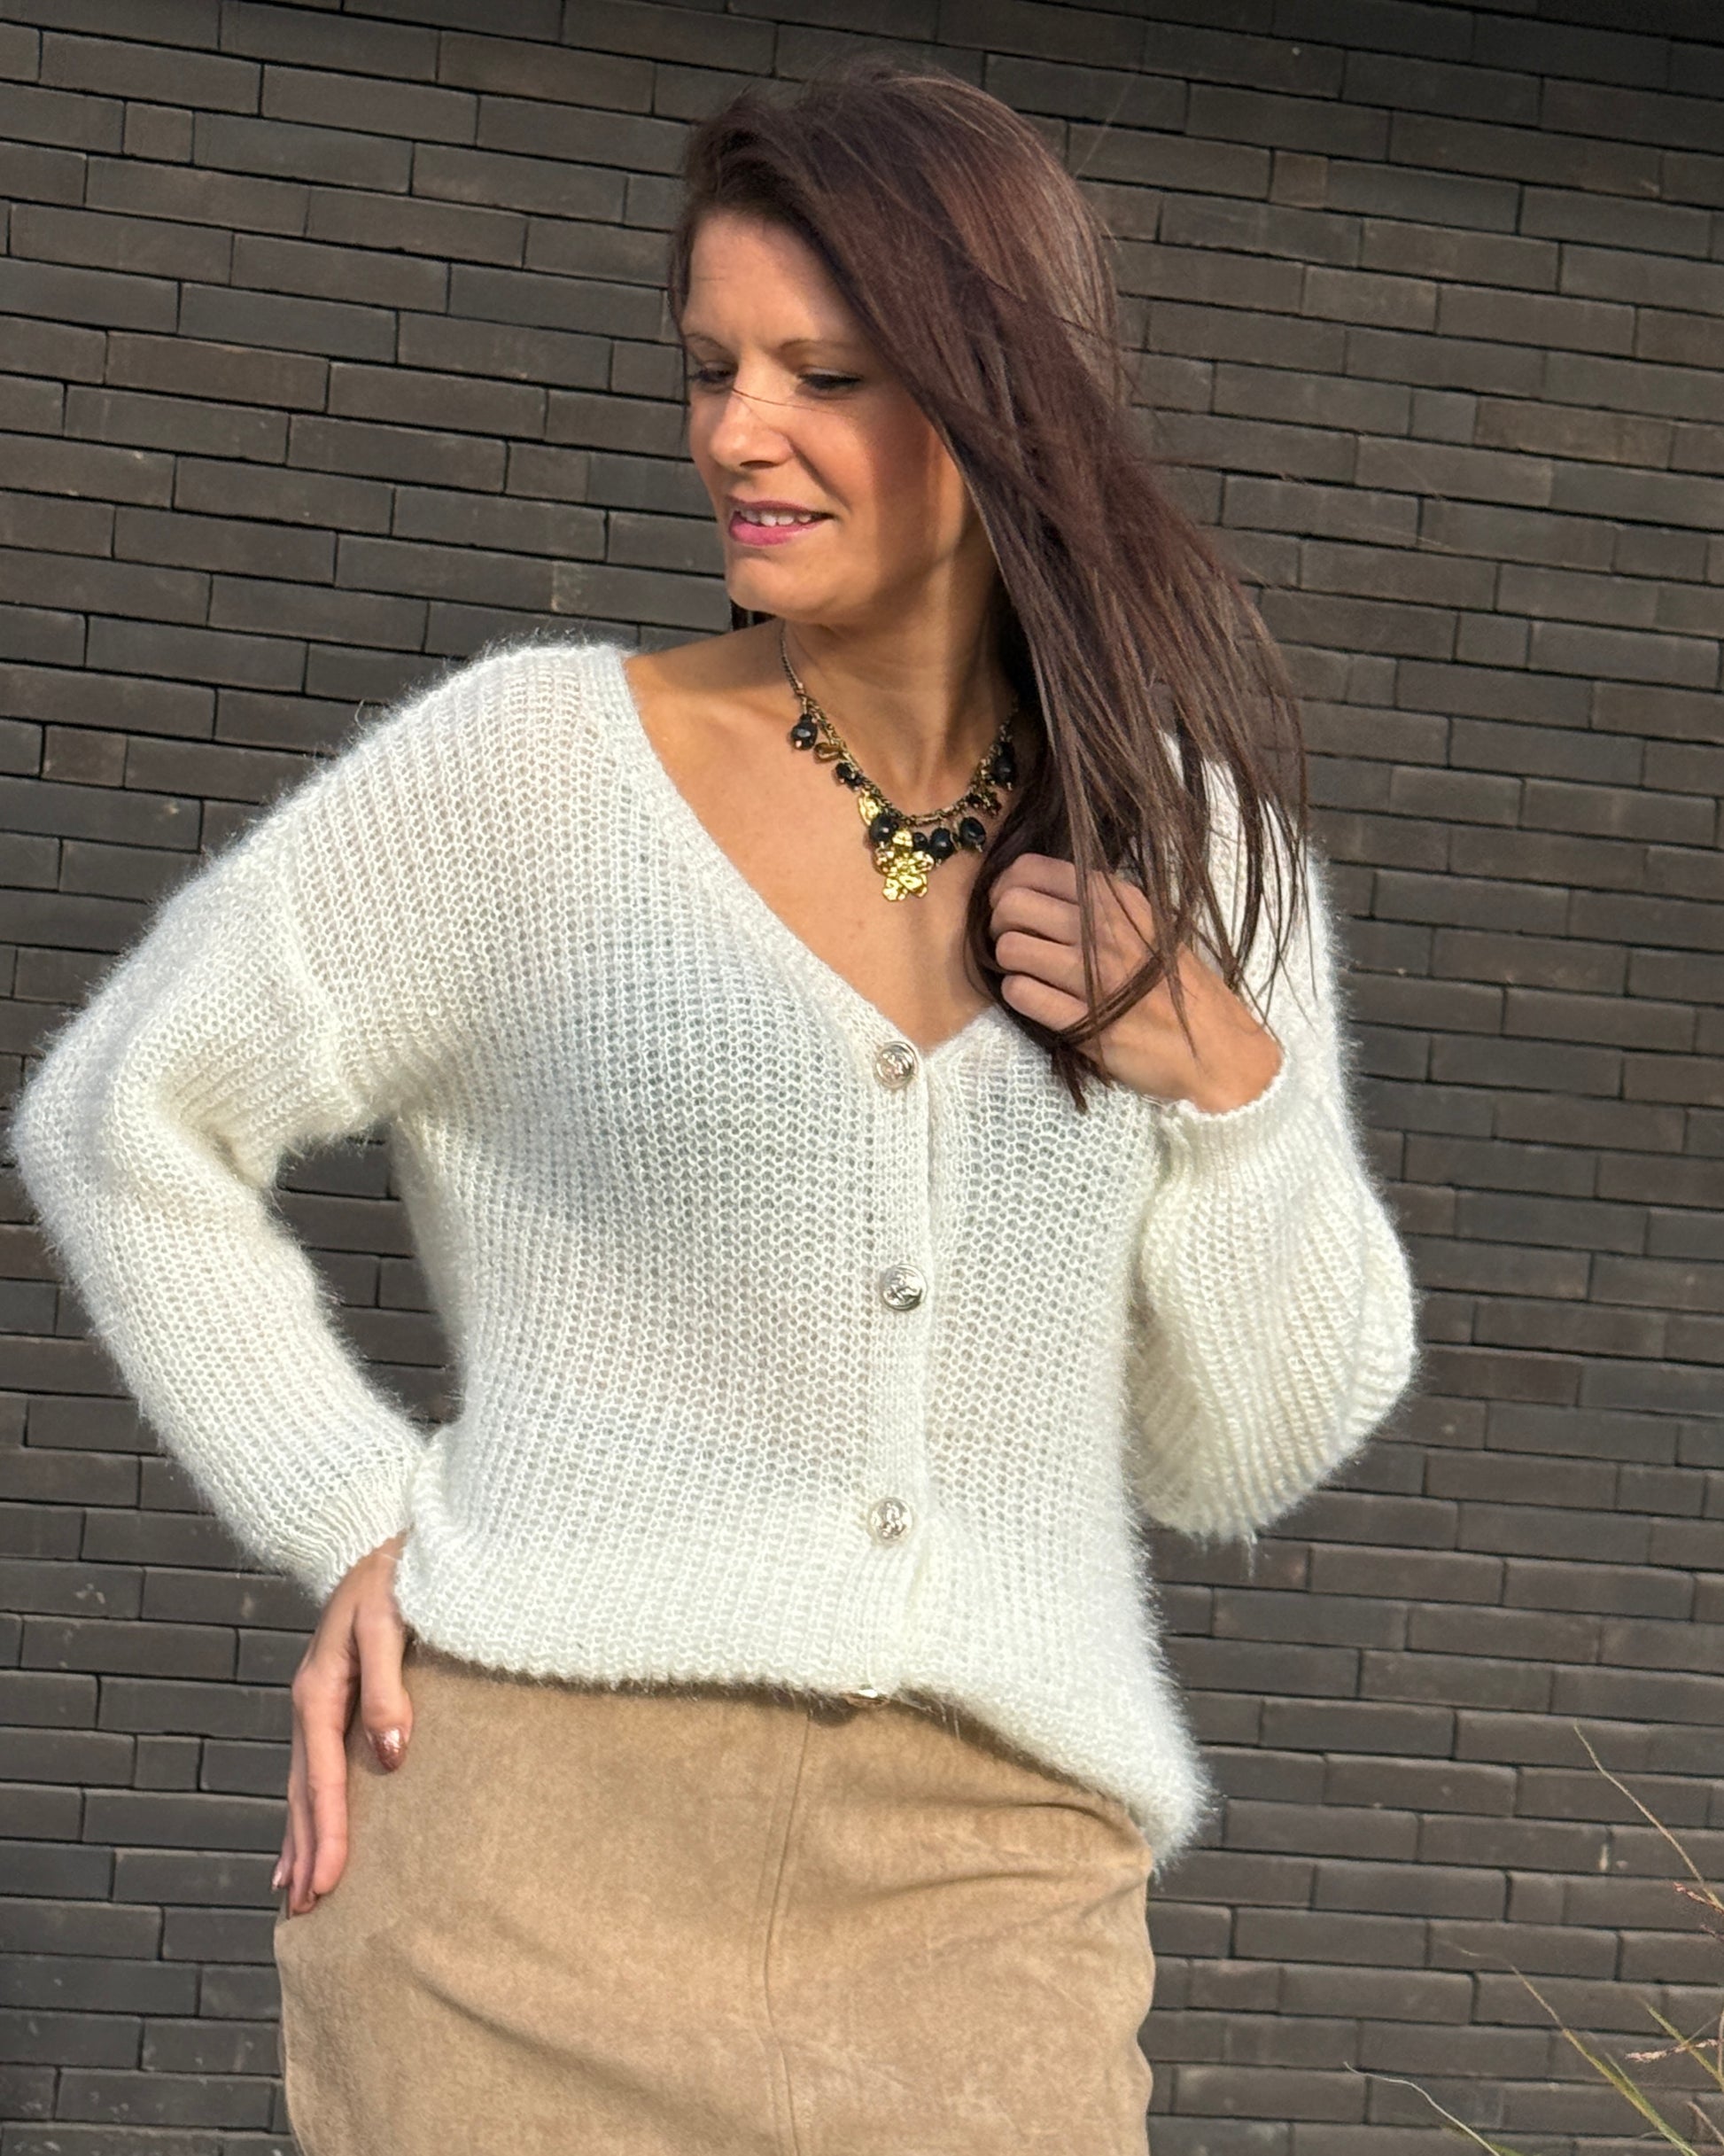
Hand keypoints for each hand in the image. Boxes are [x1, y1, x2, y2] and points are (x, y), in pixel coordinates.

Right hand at [274, 1532, 413, 1917]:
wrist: (381, 1534)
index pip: (323, 1776)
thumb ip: (391, 1687)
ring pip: (303, 1783)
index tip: (328, 1882)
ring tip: (297, 1895)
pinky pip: (315, 1765)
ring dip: (300, 1837)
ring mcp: (318, 1702)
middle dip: (305, 1850)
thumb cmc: (395, 1575)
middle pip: (304, 1790)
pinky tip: (306, 1835)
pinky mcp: (334, 1698)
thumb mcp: (391, 1621)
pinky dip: (308, 1806)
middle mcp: (312, 1701)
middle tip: (308, 1912)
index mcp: (321, 1688)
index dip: (326, 1831)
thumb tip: (392, 1755)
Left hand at [990, 852, 1283, 1112]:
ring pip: (1010, 948)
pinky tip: (1036, 999)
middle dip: (998, 925)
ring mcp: (1095, 976)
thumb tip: (1032, 890)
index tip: (1011, 909)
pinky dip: (1018, 996)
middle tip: (1012, 943)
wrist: (1215, 1047)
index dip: (1005, 888)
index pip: (1030, 869)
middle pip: (1010, 904)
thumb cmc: (1175, 984)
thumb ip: (1097, 903)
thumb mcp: (1146, 923)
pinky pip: (1022, 995)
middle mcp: (1104, 930)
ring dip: (1007, 963)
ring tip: (1027, 973)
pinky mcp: (1086, 1022)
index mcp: (1117, 898)